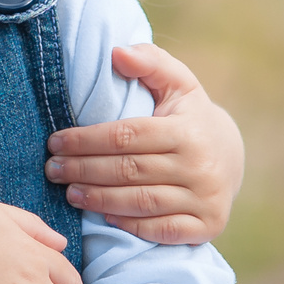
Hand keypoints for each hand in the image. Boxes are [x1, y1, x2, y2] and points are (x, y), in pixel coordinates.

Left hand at [45, 43, 244, 245]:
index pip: (126, 136)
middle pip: (128, 171)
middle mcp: (200, 167)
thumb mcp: (177, 83)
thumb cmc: (189, 116)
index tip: (55, 142)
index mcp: (187, 131)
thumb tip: (118, 52)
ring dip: (98, 199)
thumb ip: (150, 62)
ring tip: (69, 192)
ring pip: (140, 202)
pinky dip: (130, 225)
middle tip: (52, 169)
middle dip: (83, 170)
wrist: (231, 157)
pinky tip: (104, 216)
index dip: (86, 140)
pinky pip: (161, 230)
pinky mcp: (207, 226)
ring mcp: (205, 199)